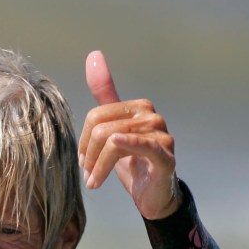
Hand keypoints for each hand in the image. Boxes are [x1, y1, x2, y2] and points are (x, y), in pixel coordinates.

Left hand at [78, 50, 180, 219]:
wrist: (153, 195)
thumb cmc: (132, 162)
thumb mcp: (113, 128)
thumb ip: (104, 96)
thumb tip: (94, 54)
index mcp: (138, 108)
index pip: (96, 116)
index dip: (83, 140)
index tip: (83, 160)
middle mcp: (152, 116)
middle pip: (101, 128)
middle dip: (88, 154)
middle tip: (87, 173)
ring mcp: (162, 135)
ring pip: (112, 141)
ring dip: (98, 166)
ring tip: (94, 181)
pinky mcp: (166, 157)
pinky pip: (143, 147)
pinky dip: (127, 145)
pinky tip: (113, 148)